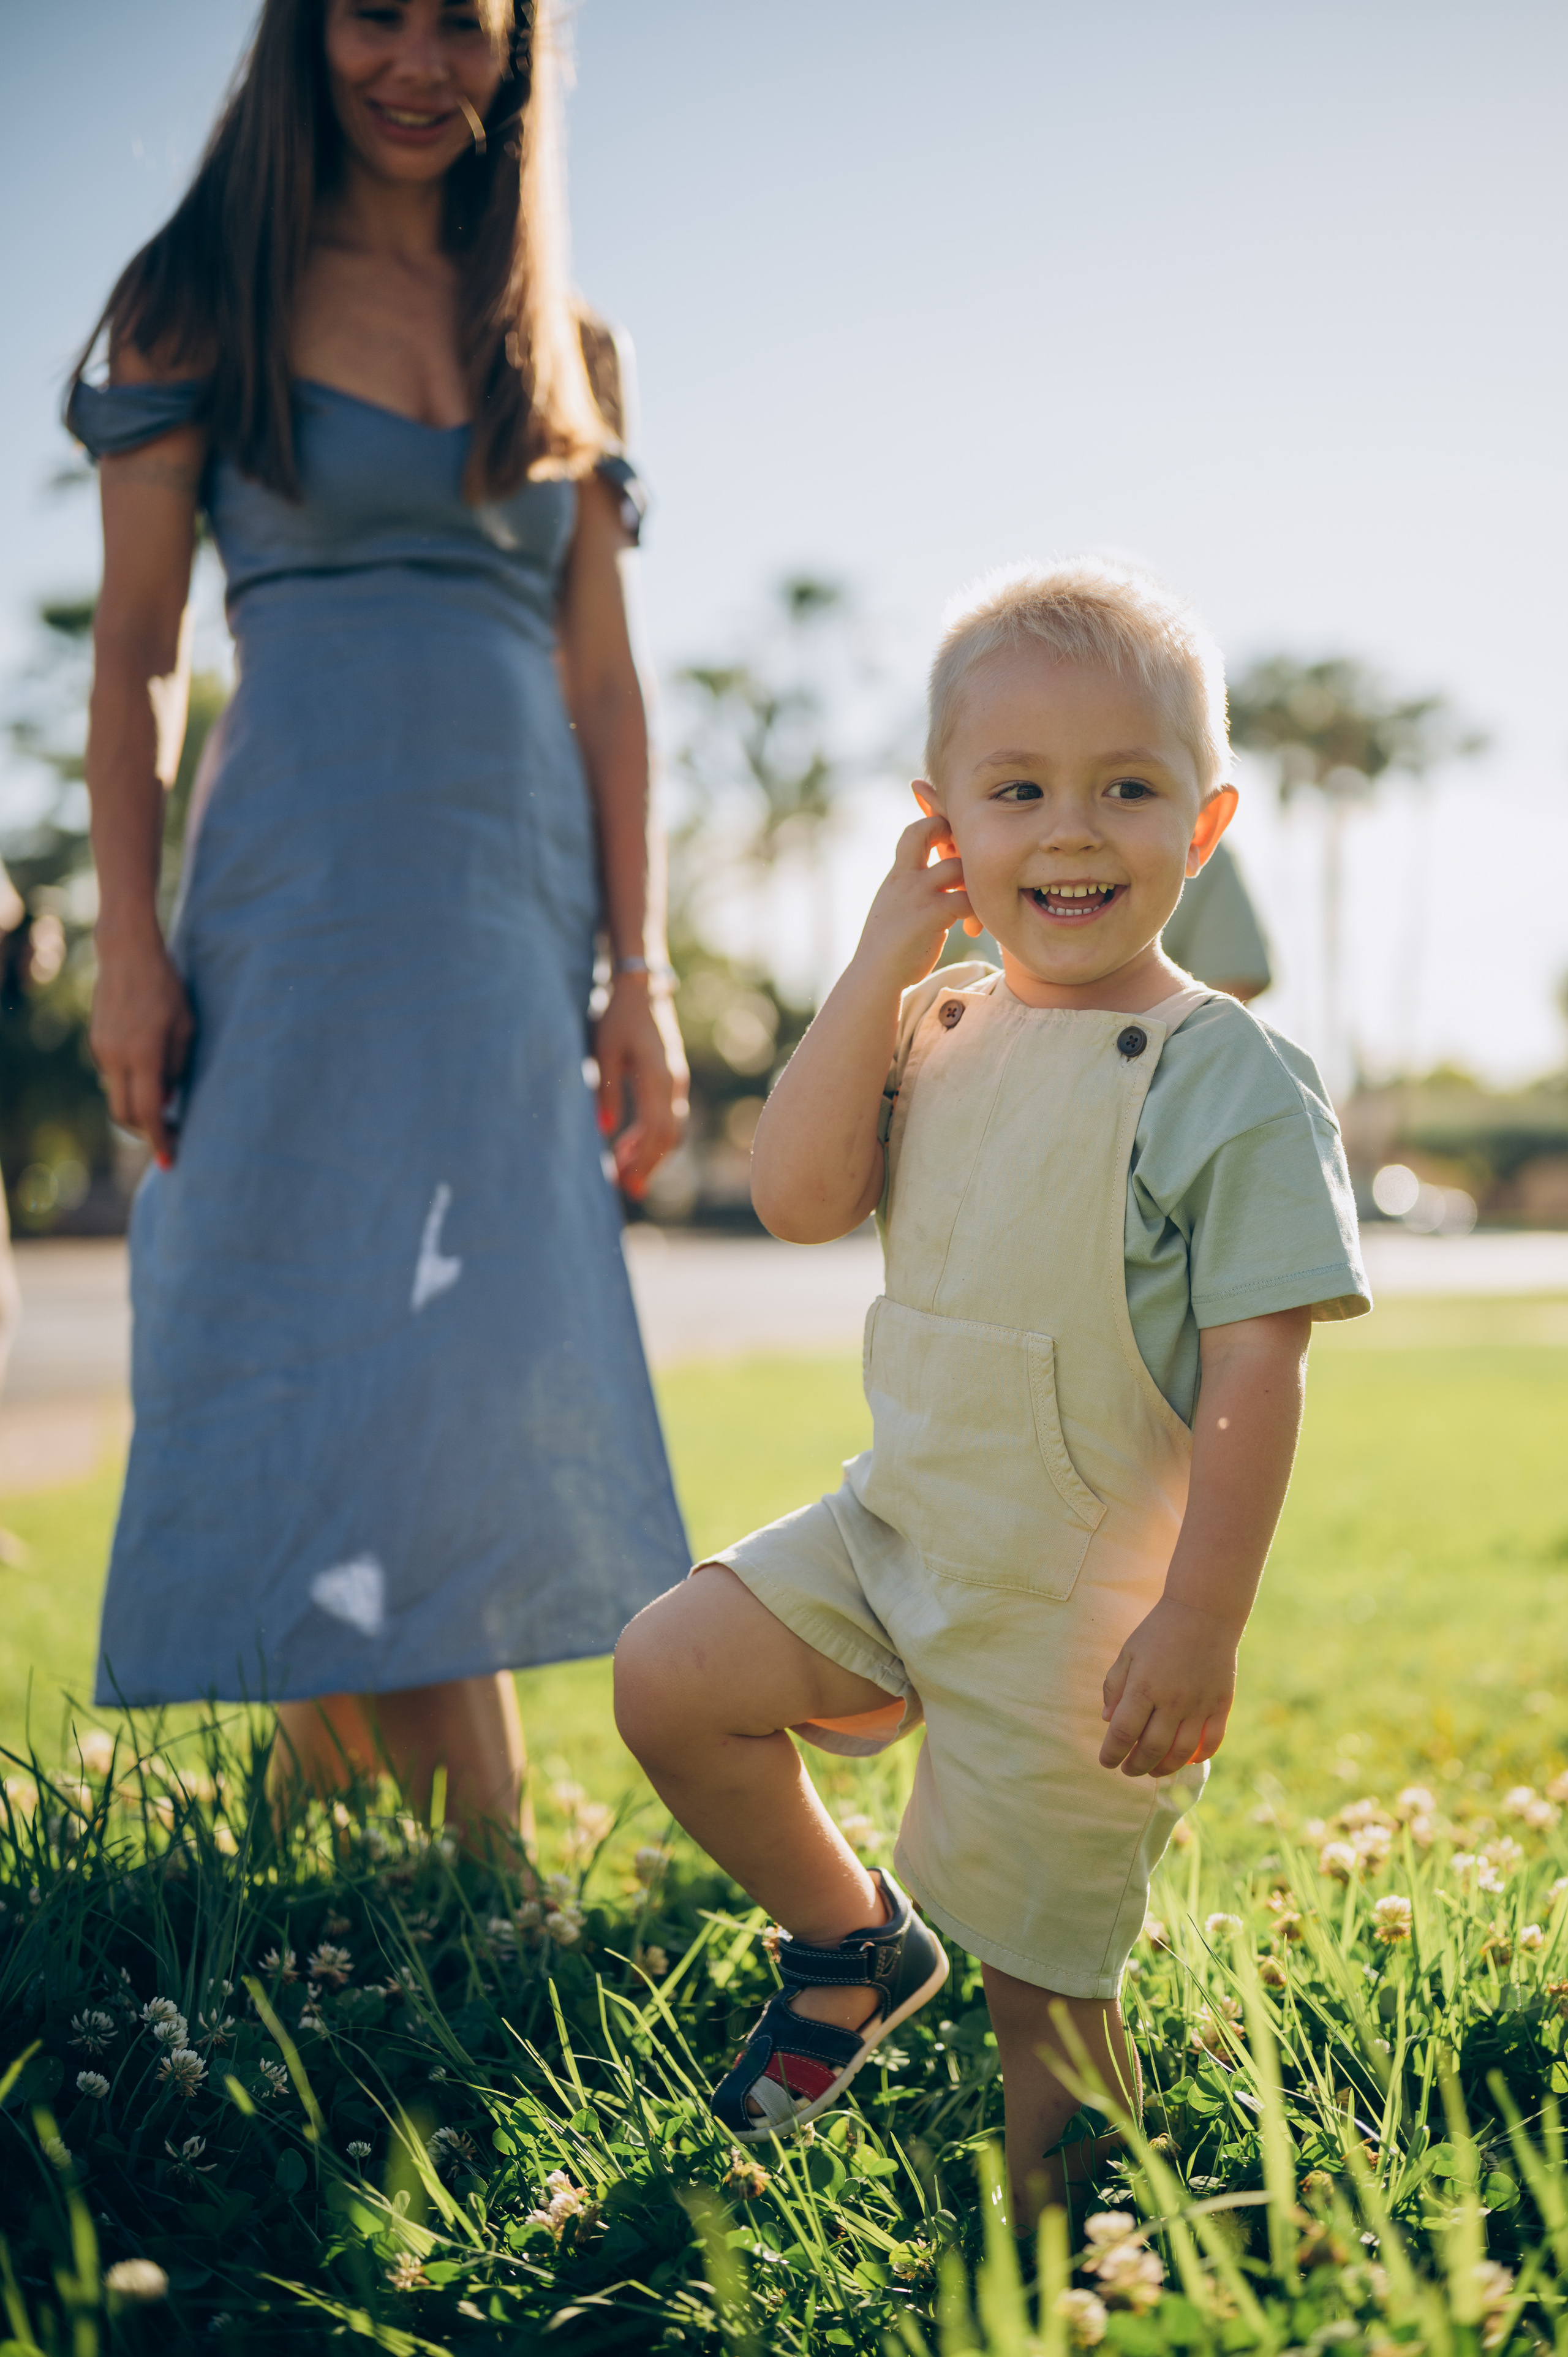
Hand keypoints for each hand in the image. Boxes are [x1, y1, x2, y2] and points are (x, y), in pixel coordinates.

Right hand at [89, 930, 193, 1166]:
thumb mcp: (186, 1028)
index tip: (172, 1161)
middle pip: (125, 1114)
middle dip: (147, 1131)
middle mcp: (116, 1057)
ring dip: (139, 1106)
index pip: (150, 1112)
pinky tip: (150, 1072)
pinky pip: (114, 1076)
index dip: (160, 1141)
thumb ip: (176, 1067)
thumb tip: (167, 1099)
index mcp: (143, 1055)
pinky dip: (131, 1084)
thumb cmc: (167, 987)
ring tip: (166, 1100)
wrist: (126, 953)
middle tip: (172, 1135)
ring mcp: (101, 1050)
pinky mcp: (96, 1043)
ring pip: (117, 1096)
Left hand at [593, 978, 688, 1199]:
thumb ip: (605, 1090)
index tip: (626, 1181)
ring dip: (650, 1153)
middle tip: (628, 1189)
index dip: (643, 1160)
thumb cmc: (618, 1016)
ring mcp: (678, 1081)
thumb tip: (606, 1130)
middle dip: (649, 1165)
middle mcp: (674, 1082)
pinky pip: (669, 1116)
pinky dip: (652, 1136)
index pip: (657, 1130)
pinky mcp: (673, 1079)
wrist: (643, 987)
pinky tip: (629, 1145)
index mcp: (657, 1076)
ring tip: (623, 1170)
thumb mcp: (604, 1050)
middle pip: (670, 1136)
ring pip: (672, 1129)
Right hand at [851, 813, 974, 992]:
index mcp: (898, 874)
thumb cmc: (888, 946)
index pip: (915, 832)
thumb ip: (911, 887)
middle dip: (958, 839)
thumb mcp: (894, 906)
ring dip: (974, 884)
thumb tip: (934, 878)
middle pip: (932, 832)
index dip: (938, 827)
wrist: (876, 974)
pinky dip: (978, 913)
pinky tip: (971, 930)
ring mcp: (919, 893)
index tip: (954, 846)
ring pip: (959, 867)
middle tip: (973, 866)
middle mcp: (906, 877)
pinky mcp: (933, 913)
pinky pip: (968, 900)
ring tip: (974, 909)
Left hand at [1098, 1594, 1238, 1777]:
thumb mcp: (1129, 1653)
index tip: (1106, 1762)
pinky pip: (1213, 1741)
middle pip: (1152, 1748)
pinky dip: (1200, 1756)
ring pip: (1182, 1752)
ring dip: (1165, 1768)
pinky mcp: (1221, 1704)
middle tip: (1128, 1771)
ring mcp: (1199, 1704)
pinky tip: (1188, 1758)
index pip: (1123, 1732)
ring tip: (1153, 1770)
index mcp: (1144, 1687)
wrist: (1203, 1612)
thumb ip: (1115, 1686)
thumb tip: (1107, 1721)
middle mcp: (1172, 1701)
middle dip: (1136, 1766)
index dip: (1112, 1753)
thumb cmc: (1159, 1631)